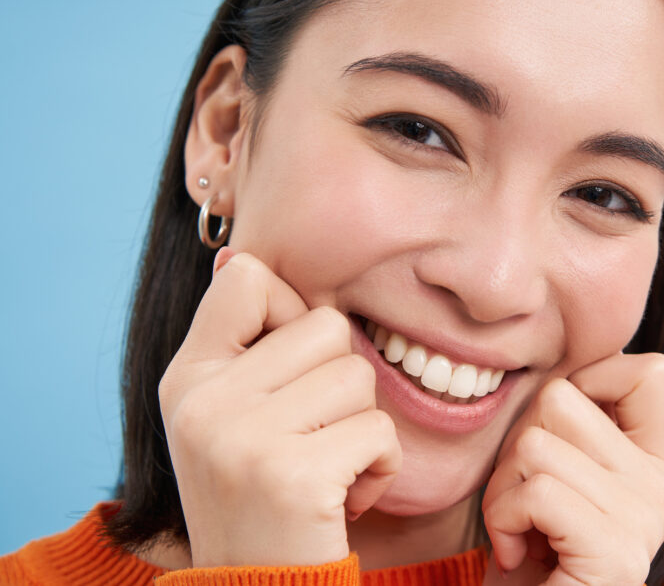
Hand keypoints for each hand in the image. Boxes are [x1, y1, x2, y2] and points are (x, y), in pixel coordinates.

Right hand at [158, 249, 401, 566]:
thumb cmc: (258, 496)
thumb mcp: (226, 415)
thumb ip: (239, 343)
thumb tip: (237, 259)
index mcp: (186, 377)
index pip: (249, 278)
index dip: (290, 314)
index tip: (288, 372)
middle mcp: (203, 401)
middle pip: (327, 326)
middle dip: (341, 384)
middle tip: (313, 438)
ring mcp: (243, 437)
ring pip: (359, 376)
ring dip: (363, 428)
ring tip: (326, 469)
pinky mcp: (292, 475)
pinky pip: (380, 431)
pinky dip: (381, 468)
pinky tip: (344, 499)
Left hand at [481, 353, 663, 584]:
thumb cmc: (526, 561)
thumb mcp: (552, 479)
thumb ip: (569, 430)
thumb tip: (560, 374)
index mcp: (652, 465)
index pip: (650, 371)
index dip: (587, 382)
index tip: (556, 438)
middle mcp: (661, 488)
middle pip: (563, 398)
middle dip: (515, 446)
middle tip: (522, 504)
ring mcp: (644, 520)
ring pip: (536, 442)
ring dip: (501, 489)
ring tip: (518, 532)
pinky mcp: (616, 552)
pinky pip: (536, 491)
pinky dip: (503, 521)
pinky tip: (516, 556)